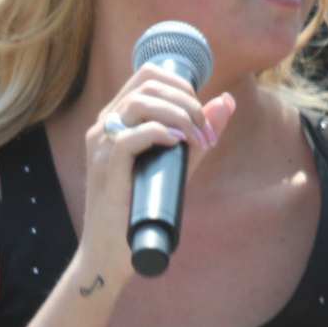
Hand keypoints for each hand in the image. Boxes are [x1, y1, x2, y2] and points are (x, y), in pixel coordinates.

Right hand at [78, 64, 234, 289]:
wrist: (112, 251)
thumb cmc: (142, 207)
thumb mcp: (177, 164)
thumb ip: (198, 134)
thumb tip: (226, 101)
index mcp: (116, 118)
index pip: (146, 75)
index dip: (182, 85)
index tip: (203, 114)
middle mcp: (104, 126)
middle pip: (146, 84)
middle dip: (187, 101)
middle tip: (205, 131)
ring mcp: (101, 147)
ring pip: (138, 104)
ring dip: (178, 115)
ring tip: (196, 139)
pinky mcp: (107, 170)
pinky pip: (128, 137)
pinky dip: (158, 133)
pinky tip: (177, 144)